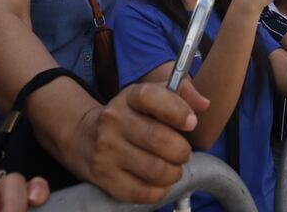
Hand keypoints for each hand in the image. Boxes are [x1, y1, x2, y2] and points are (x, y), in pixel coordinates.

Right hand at [73, 80, 208, 203]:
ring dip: (174, 173)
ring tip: (172, 168)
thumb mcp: (149, 96)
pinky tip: (159, 182)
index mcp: (128, 97)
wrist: (83, 136)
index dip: (178, 111)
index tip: (191, 122)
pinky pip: (142, 192)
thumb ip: (180, 93)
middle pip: (160, 139)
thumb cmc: (128, 116)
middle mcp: (113, 120)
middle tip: (182, 153)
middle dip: (182, 151)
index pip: (152, 97)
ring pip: (155, 170)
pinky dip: (159, 191)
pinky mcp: (103, 176)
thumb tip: (203, 104)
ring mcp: (106, 149)